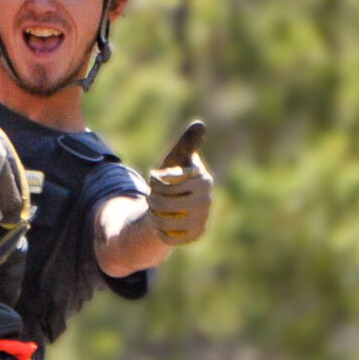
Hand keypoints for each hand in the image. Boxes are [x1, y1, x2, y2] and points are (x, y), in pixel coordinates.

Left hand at [146, 120, 213, 245]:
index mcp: (203, 179)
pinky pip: (167, 235)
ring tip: (157, 209)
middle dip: (152, 198)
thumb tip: (199, 124)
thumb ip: (187, 143)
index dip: (155, 180)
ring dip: (154, 215)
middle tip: (154, 196)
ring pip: (162, 220)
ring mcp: (203, 219)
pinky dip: (159, 230)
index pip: (165, 182)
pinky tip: (163, 224)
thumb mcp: (178, 158)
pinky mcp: (196, 235)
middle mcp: (206, 200)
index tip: (156, 177)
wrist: (177, 206)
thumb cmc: (175, 178)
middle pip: (162, 202)